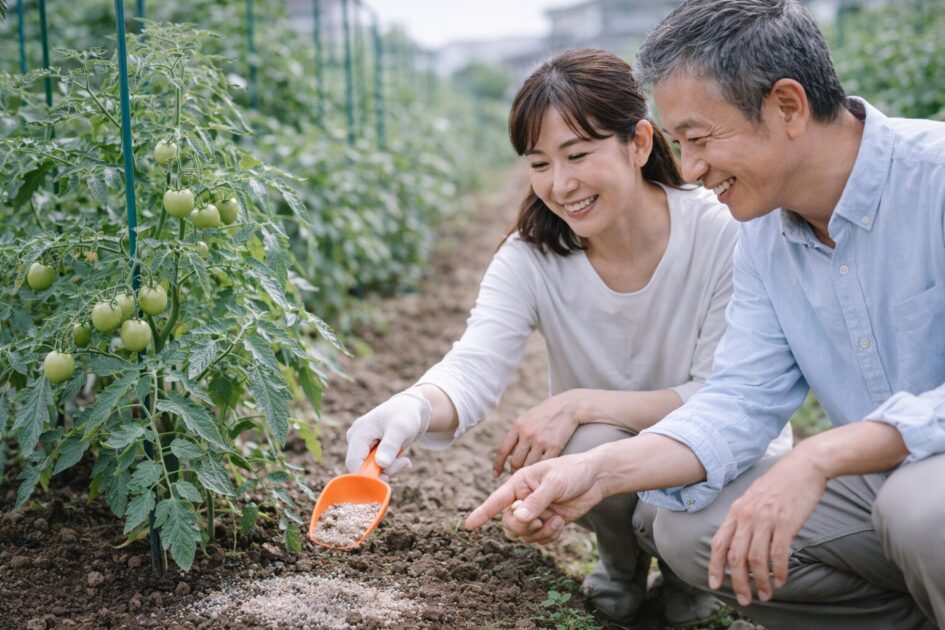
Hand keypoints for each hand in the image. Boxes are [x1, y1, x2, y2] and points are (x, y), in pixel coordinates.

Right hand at [345, 389, 431, 476]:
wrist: (411, 408)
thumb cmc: (405, 414)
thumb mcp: (401, 428)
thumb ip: (390, 445)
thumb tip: (381, 464)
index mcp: (358, 434)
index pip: (353, 463)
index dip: (367, 475)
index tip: (388, 477)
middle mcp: (356, 441)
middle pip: (363, 468)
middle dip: (385, 471)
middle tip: (404, 462)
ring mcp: (363, 447)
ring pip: (372, 470)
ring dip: (391, 469)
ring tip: (405, 460)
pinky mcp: (371, 451)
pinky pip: (377, 468)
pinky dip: (390, 467)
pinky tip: (402, 459)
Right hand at [467, 451, 604, 544]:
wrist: (595, 478)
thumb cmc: (573, 472)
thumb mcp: (554, 483)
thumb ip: (536, 501)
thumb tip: (518, 518)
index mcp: (519, 483)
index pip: (496, 500)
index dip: (482, 513)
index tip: (469, 526)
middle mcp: (523, 499)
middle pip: (509, 523)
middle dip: (523, 527)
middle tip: (540, 520)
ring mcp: (535, 512)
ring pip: (524, 534)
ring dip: (540, 533)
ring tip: (555, 520)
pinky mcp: (547, 522)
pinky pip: (539, 539)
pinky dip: (549, 536)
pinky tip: (560, 523)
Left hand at [492, 390, 584, 476]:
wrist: (567, 406)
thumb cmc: (544, 414)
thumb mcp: (526, 419)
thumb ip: (516, 435)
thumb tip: (507, 455)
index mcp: (518, 426)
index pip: (502, 450)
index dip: (498, 464)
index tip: (496, 474)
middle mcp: (527, 434)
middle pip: (515, 461)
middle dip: (513, 470)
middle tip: (515, 475)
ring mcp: (541, 441)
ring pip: (528, 466)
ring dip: (527, 472)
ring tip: (528, 475)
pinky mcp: (555, 447)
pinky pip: (543, 464)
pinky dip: (540, 469)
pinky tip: (541, 471)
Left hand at [708, 452, 826, 605]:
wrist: (804, 466)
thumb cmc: (780, 484)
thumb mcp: (753, 498)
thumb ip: (745, 518)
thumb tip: (740, 543)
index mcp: (736, 510)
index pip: (718, 543)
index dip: (715, 566)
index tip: (714, 585)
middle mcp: (746, 516)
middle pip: (735, 557)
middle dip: (738, 582)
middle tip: (745, 600)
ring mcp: (765, 519)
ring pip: (755, 559)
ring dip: (760, 582)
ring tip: (765, 595)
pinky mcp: (785, 522)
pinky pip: (778, 554)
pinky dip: (778, 571)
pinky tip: (781, 581)